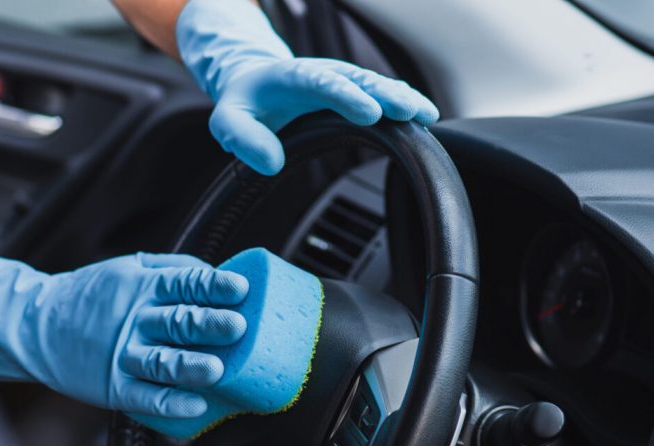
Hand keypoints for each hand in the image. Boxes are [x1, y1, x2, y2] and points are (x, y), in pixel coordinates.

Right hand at [0, 240, 248, 417]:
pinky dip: (170, 403)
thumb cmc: (93, 296)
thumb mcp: (128, 269)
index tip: (240, 289)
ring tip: (217, 370)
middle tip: (237, 327)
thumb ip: (172, 270)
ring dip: (190, 367)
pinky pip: (144, 397)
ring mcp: (122, 355)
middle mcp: (134, 320)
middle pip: (177, 322)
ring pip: (162, 363)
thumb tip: (218, 274)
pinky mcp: (112, 386)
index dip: (214, 286)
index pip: (184, 283)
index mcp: (142, 287)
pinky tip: (195, 406)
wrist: (35, 324)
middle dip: (209, 325)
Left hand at [177, 0, 438, 174]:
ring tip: (426, 115)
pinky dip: (402, 103)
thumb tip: (272, 163)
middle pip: (359, 80)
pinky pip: (381, 94)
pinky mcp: (352, 93)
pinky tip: (424, 116)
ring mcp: (341, 82)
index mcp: (292, 76)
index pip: (321, 82)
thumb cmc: (244, 103)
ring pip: (376, 85)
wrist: (254, 82)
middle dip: (386, 94)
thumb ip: (243, 139)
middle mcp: (323, 74)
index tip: (370, 113)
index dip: (346, 96)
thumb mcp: (227, 120)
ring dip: (401, 99)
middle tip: (410, 112)